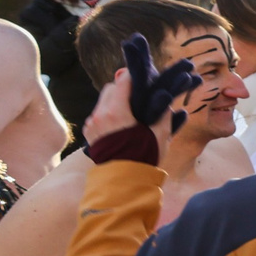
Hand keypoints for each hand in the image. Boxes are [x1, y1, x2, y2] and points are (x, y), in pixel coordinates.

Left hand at [81, 33, 196, 151]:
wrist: (122, 181)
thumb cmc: (144, 158)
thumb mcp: (160, 135)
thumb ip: (163, 114)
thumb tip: (165, 101)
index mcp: (117, 113)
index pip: (123, 82)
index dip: (133, 75)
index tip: (141, 74)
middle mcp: (100, 115)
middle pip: (110, 88)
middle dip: (123, 87)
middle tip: (137, 92)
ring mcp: (92, 124)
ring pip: (103, 101)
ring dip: (115, 101)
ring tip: (130, 110)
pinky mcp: (89, 132)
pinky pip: (98, 114)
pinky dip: (109, 113)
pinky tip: (121, 123)